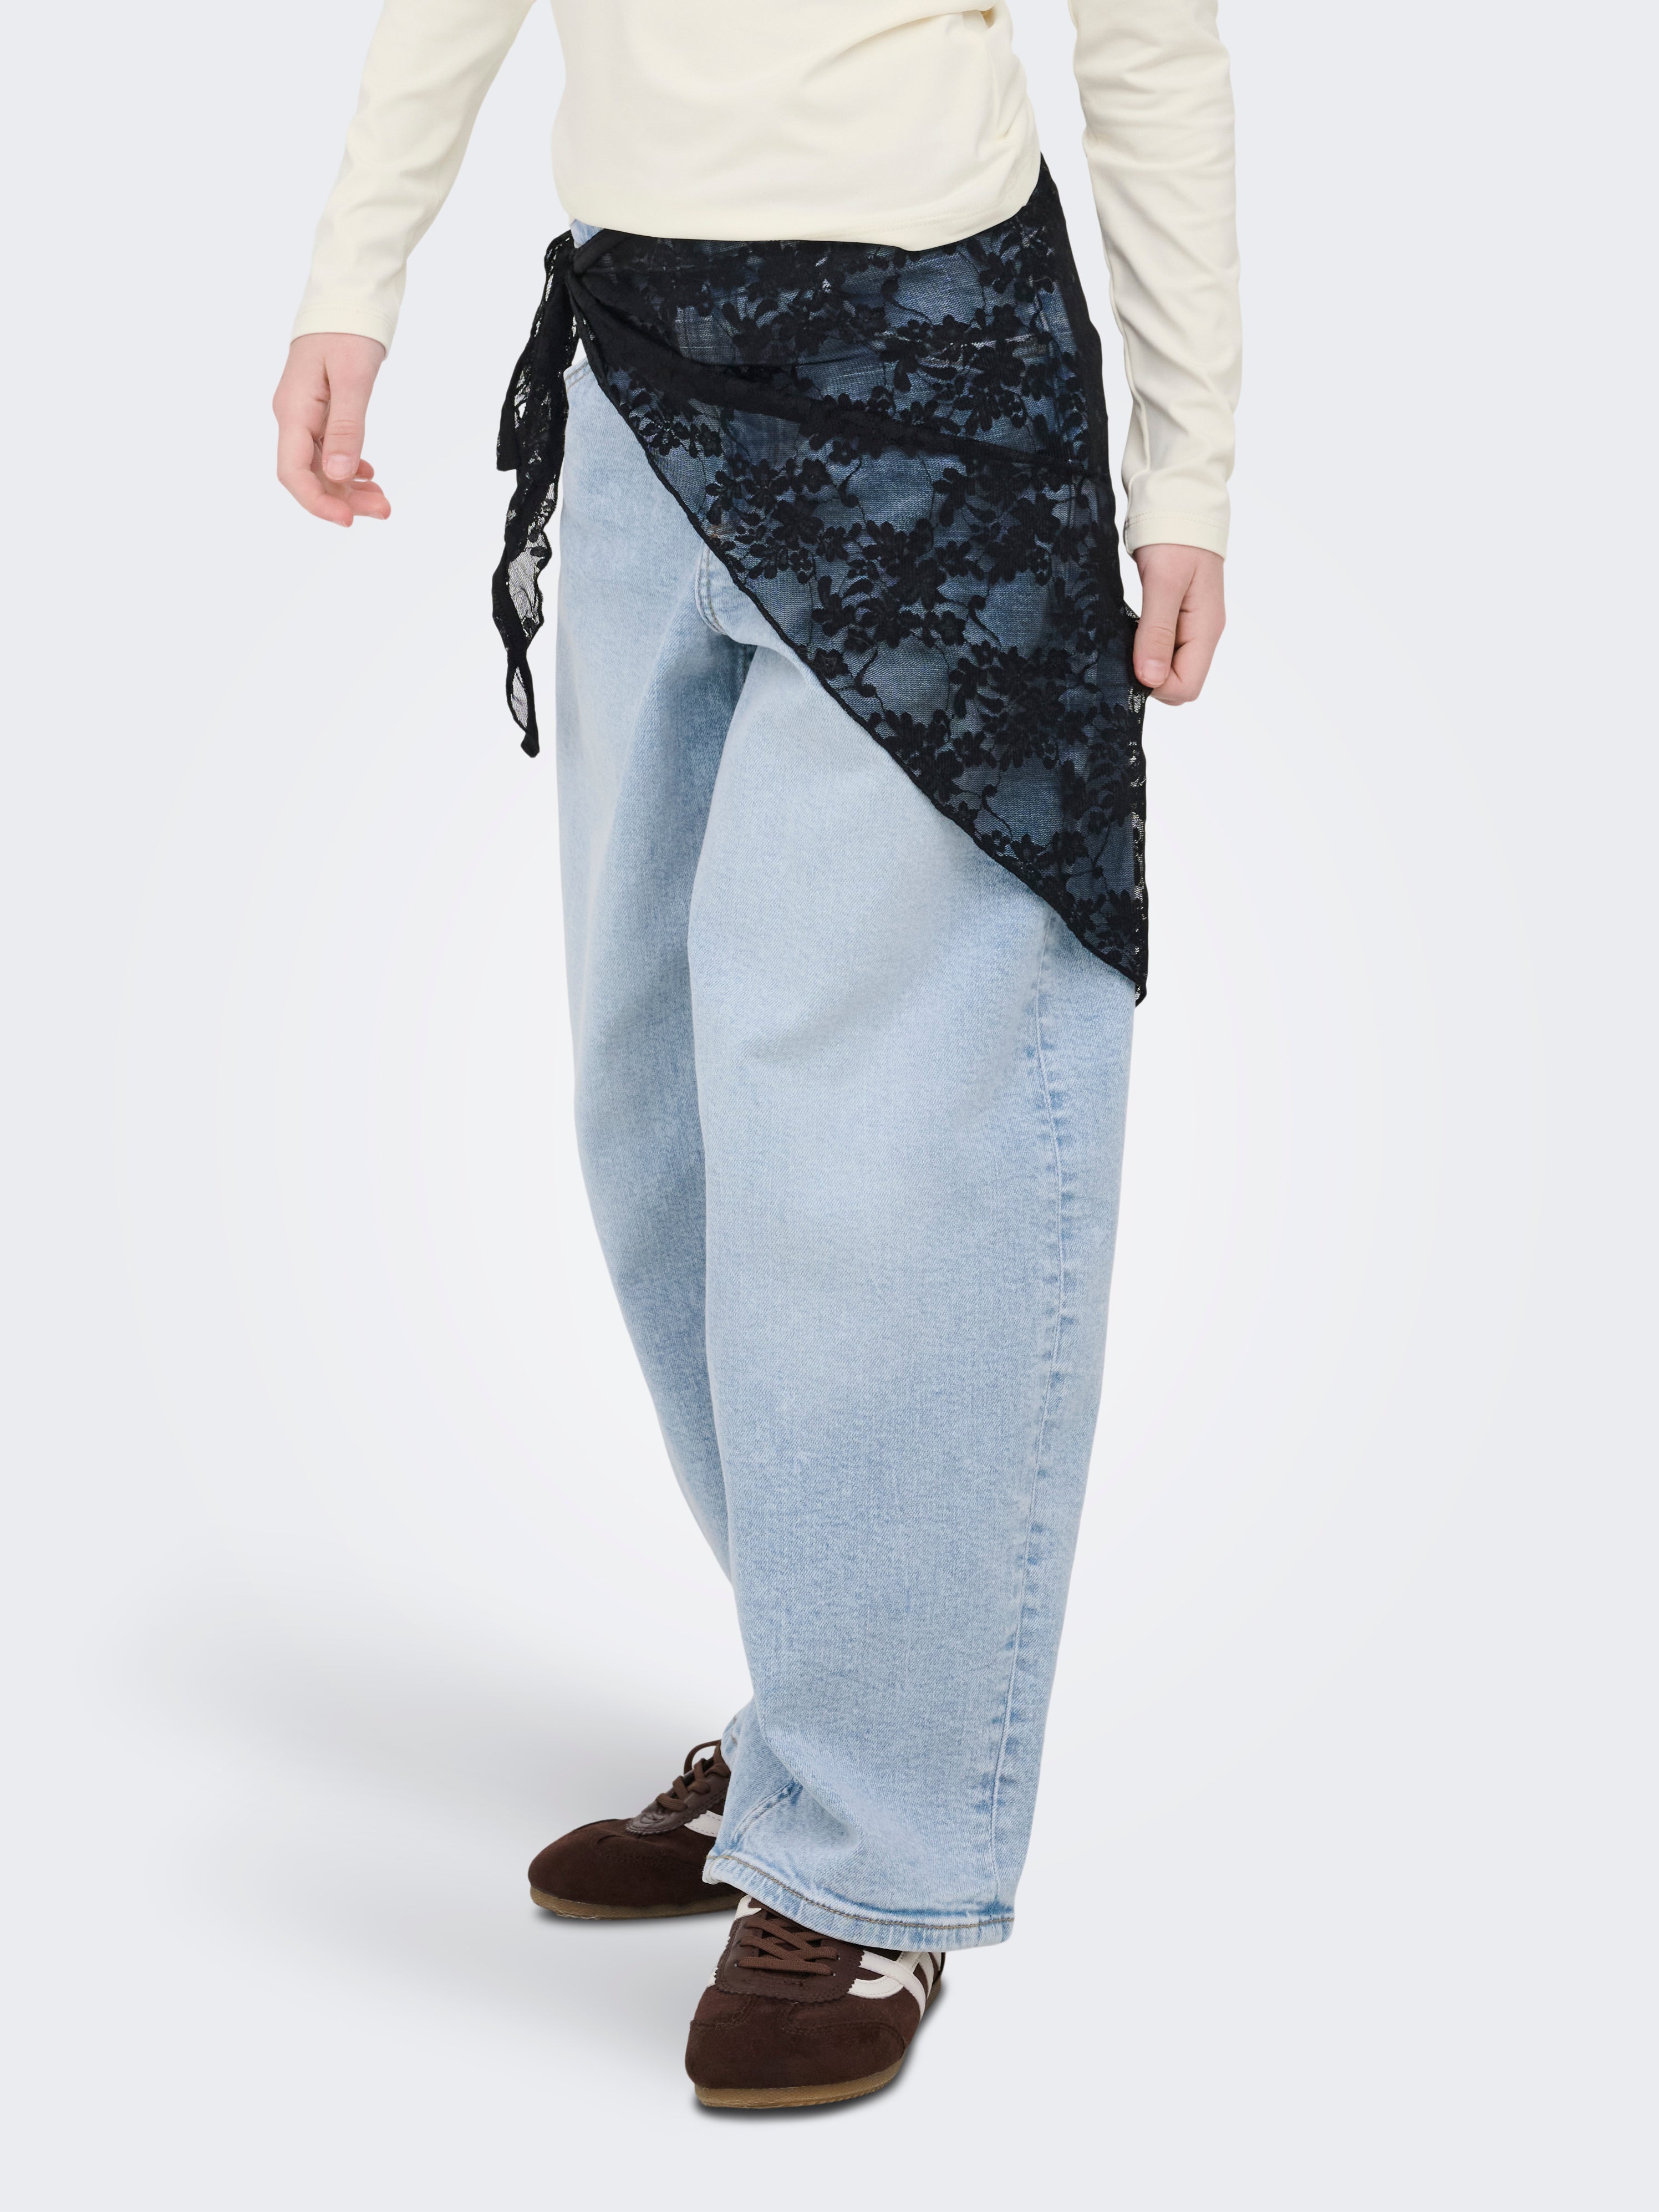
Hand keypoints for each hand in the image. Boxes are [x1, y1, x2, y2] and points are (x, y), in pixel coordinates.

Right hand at [273, 333, 390, 525]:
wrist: (346, 298)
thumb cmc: (348, 331)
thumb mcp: (352, 378)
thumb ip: (345, 427)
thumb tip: (336, 473)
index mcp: (293, 410)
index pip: (293, 472)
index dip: (318, 502)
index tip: (348, 520)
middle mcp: (293, 416)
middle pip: (309, 474)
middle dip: (343, 499)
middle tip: (383, 509)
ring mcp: (305, 415)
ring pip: (321, 466)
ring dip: (350, 487)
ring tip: (383, 499)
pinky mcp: (320, 411)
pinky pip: (329, 450)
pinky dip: (350, 467)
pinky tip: (370, 474)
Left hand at [1131, 544, 1224, 703]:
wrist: (1180, 503)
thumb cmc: (1174, 537)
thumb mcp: (1163, 583)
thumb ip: (1157, 632)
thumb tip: (1151, 680)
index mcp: (1206, 629)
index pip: (1186, 687)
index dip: (1156, 685)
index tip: (1130, 663)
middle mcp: (1203, 633)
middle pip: (1180, 682)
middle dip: (1151, 678)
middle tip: (1124, 650)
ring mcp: (1192, 626)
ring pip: (1170, 667)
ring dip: (1146, 661)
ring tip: (1125, 638)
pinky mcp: (1179, 616)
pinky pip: (1163, 648)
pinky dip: (1145, 646)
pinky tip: (1130, 631)